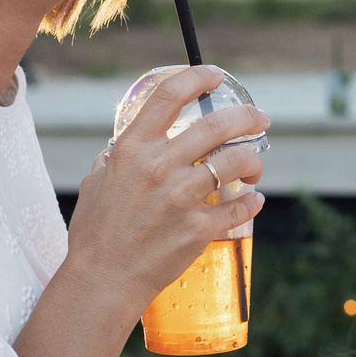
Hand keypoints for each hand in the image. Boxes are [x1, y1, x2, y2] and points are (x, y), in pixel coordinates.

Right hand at [67, 65, 267, 319]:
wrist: (102, 280)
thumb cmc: (95, 233)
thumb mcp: (95, 183)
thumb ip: (114, 159)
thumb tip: (121, 147)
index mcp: (132, 149)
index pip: (169, 95)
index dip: (198, 77)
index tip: (215, 76)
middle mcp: (158, 167)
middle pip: (217, 125)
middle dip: (247, 117)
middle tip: (260, 119)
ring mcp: (180, 198)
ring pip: (235, 163)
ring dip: (253, 161)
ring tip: (255, 167)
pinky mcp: (197, 229)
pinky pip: (238, 208)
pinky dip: (251, 203)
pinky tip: (254, 201)